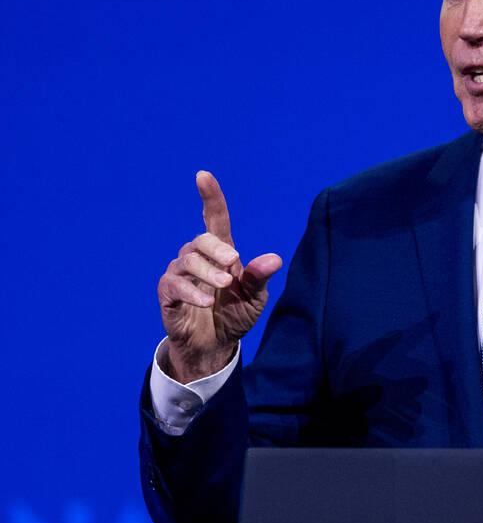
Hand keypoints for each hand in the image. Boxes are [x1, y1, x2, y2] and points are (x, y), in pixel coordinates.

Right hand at [157, 171, 282, 383]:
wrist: (215, 346)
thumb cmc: (234, 316)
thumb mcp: (254, 299)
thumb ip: (260, 278)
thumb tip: (274, 258)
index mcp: (220, 254)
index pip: (214, 220)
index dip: (210, 198)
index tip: (203, 176)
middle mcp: (197, 259)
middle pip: (201, 240)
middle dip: (217, 249)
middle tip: (233, 263)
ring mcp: (180, 275)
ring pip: (187, 261)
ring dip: (207, 272)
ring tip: (223, 285)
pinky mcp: (168, 295)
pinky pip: (174, 286)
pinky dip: (190, 292)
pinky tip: (205, 302)